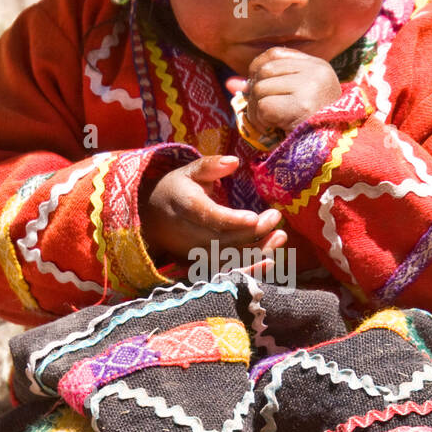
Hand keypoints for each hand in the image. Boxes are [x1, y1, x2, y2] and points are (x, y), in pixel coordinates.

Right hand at [140, 154, 285, 262]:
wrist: (151, 220)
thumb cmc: (176, 190)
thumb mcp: (189, 172)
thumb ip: (210, 166)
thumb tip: (234, 161)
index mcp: (185, 206)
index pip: (209, 217)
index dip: (231, 220)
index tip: (254, 217)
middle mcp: (188, 234)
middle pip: (223, 239)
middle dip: (252, 232)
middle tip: (276, 217)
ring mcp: (194, 253)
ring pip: (228, 258)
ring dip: (257, 251)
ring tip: (280, 237)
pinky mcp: (200, 264)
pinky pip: (227, 270)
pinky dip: (248, 268)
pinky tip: (270, 260)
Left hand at [230, 47, 342, 136]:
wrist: (333, 154)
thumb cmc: (310, 129)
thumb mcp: (290, 101)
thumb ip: (263, 86)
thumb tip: (230, 83)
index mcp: (318, 66)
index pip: (274, 54)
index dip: (258, 71)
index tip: (260, 92)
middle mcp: (316, 72)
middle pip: (264, 71)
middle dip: (255, 94)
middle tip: (264, 115)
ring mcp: (311, 87)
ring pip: (260, 88)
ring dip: (256, 111)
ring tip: (270, 124)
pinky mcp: (302, 106)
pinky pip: (263, 107)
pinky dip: (261, 121)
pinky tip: (273, 130)